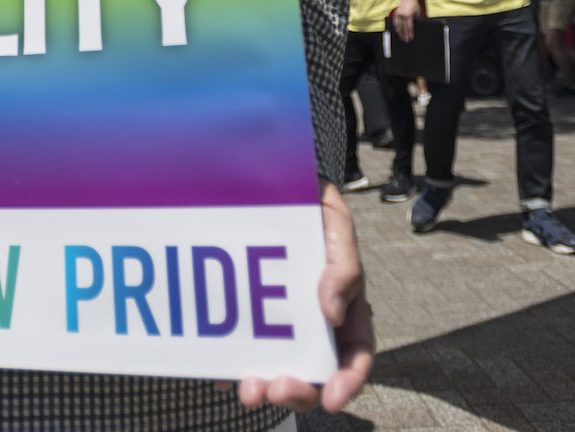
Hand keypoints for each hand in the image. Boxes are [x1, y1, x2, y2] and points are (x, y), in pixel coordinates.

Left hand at [229, 182, 373, 413]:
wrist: (257, 174)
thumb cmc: (306, 198)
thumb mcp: (334, 219)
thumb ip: (343, 263)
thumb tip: (332, 313)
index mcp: (344, 303)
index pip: (355, 353)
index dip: (349, 381)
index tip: (333, 400)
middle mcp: (310, 320)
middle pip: (314, 373)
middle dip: (299, 392)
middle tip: (274, 389)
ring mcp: (274, 320)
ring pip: (275, 368)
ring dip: (263, 387)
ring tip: (246, 389)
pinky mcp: (241, 313)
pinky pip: (237, 349)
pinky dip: (229, 367)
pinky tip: (219, 372)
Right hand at [392, 0, 418, 42]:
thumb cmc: (414, 4)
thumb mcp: (417, 12)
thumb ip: (416, 19)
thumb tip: (415, 27)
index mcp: (409, 15)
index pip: (409, 27)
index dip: (410, 33)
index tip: (410, 38)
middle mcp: (403, 15)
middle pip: (403, 28)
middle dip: (405, 35)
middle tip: (406, 41)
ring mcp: (398, 14)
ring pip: (398, 26)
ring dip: (399, 32)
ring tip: (401, 38)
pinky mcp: (396, 13)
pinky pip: (395, 22)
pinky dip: (396, 27)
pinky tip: (397, 31)